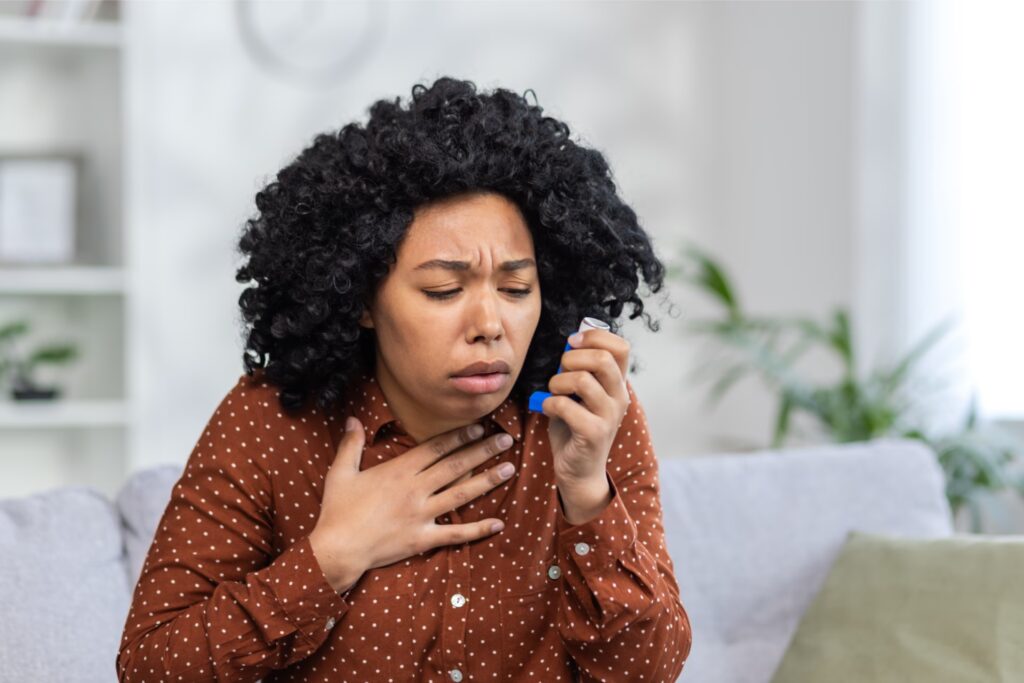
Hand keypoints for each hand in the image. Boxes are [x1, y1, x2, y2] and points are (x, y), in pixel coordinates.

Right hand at [308, 419, 515, 591]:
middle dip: (483, 451)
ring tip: (510, 469)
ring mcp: (421, 515)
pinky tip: (498, 523)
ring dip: (487, 481)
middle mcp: (415, 490)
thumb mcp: (341, 473)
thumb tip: (353, 419)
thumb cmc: (338, 511)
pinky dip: (478, 529)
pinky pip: (455, 534)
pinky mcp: (422, 538)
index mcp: (398, 471)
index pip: (436, 448)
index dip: (459, 436)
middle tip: (506, 440)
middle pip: (456, 466)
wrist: (337, 549)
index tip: (479, 427)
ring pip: (461, 494)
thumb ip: (351, 444)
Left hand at [540, 327, 630, 493]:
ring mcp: (610, 416)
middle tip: (559, 371)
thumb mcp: (579, 394)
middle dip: (571, 358)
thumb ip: (579, 370)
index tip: (573, 342)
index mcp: (618, 383)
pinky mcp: (594, 433)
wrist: (579, 471)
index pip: (621, 347)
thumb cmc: (575, 427)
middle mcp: (619, 397)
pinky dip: (550, 404)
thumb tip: (569, 345)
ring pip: (582, 380)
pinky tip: (548, 409)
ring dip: (557, 382)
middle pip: (603, 358)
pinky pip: (566, 406)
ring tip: (553, 392)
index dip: (595, 336)